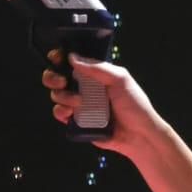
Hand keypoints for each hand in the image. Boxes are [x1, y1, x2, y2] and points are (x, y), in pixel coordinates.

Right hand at [42, 50, 166, 158]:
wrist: (139, 135)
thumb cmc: (135, 105)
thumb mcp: (120, 79)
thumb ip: (97, 67)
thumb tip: (72, 56)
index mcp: (95, 74)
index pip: (72, 61)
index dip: (60, 57)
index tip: (57, 58)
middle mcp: (85, 87)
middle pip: (57, 76)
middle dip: (52, 76)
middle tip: (62, 81)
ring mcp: (80, 104)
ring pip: (56, 95)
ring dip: (61, 96)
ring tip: (78, 102)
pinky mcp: (78, 121)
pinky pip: (60, 114)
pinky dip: (60, 112)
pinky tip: (70, 112)